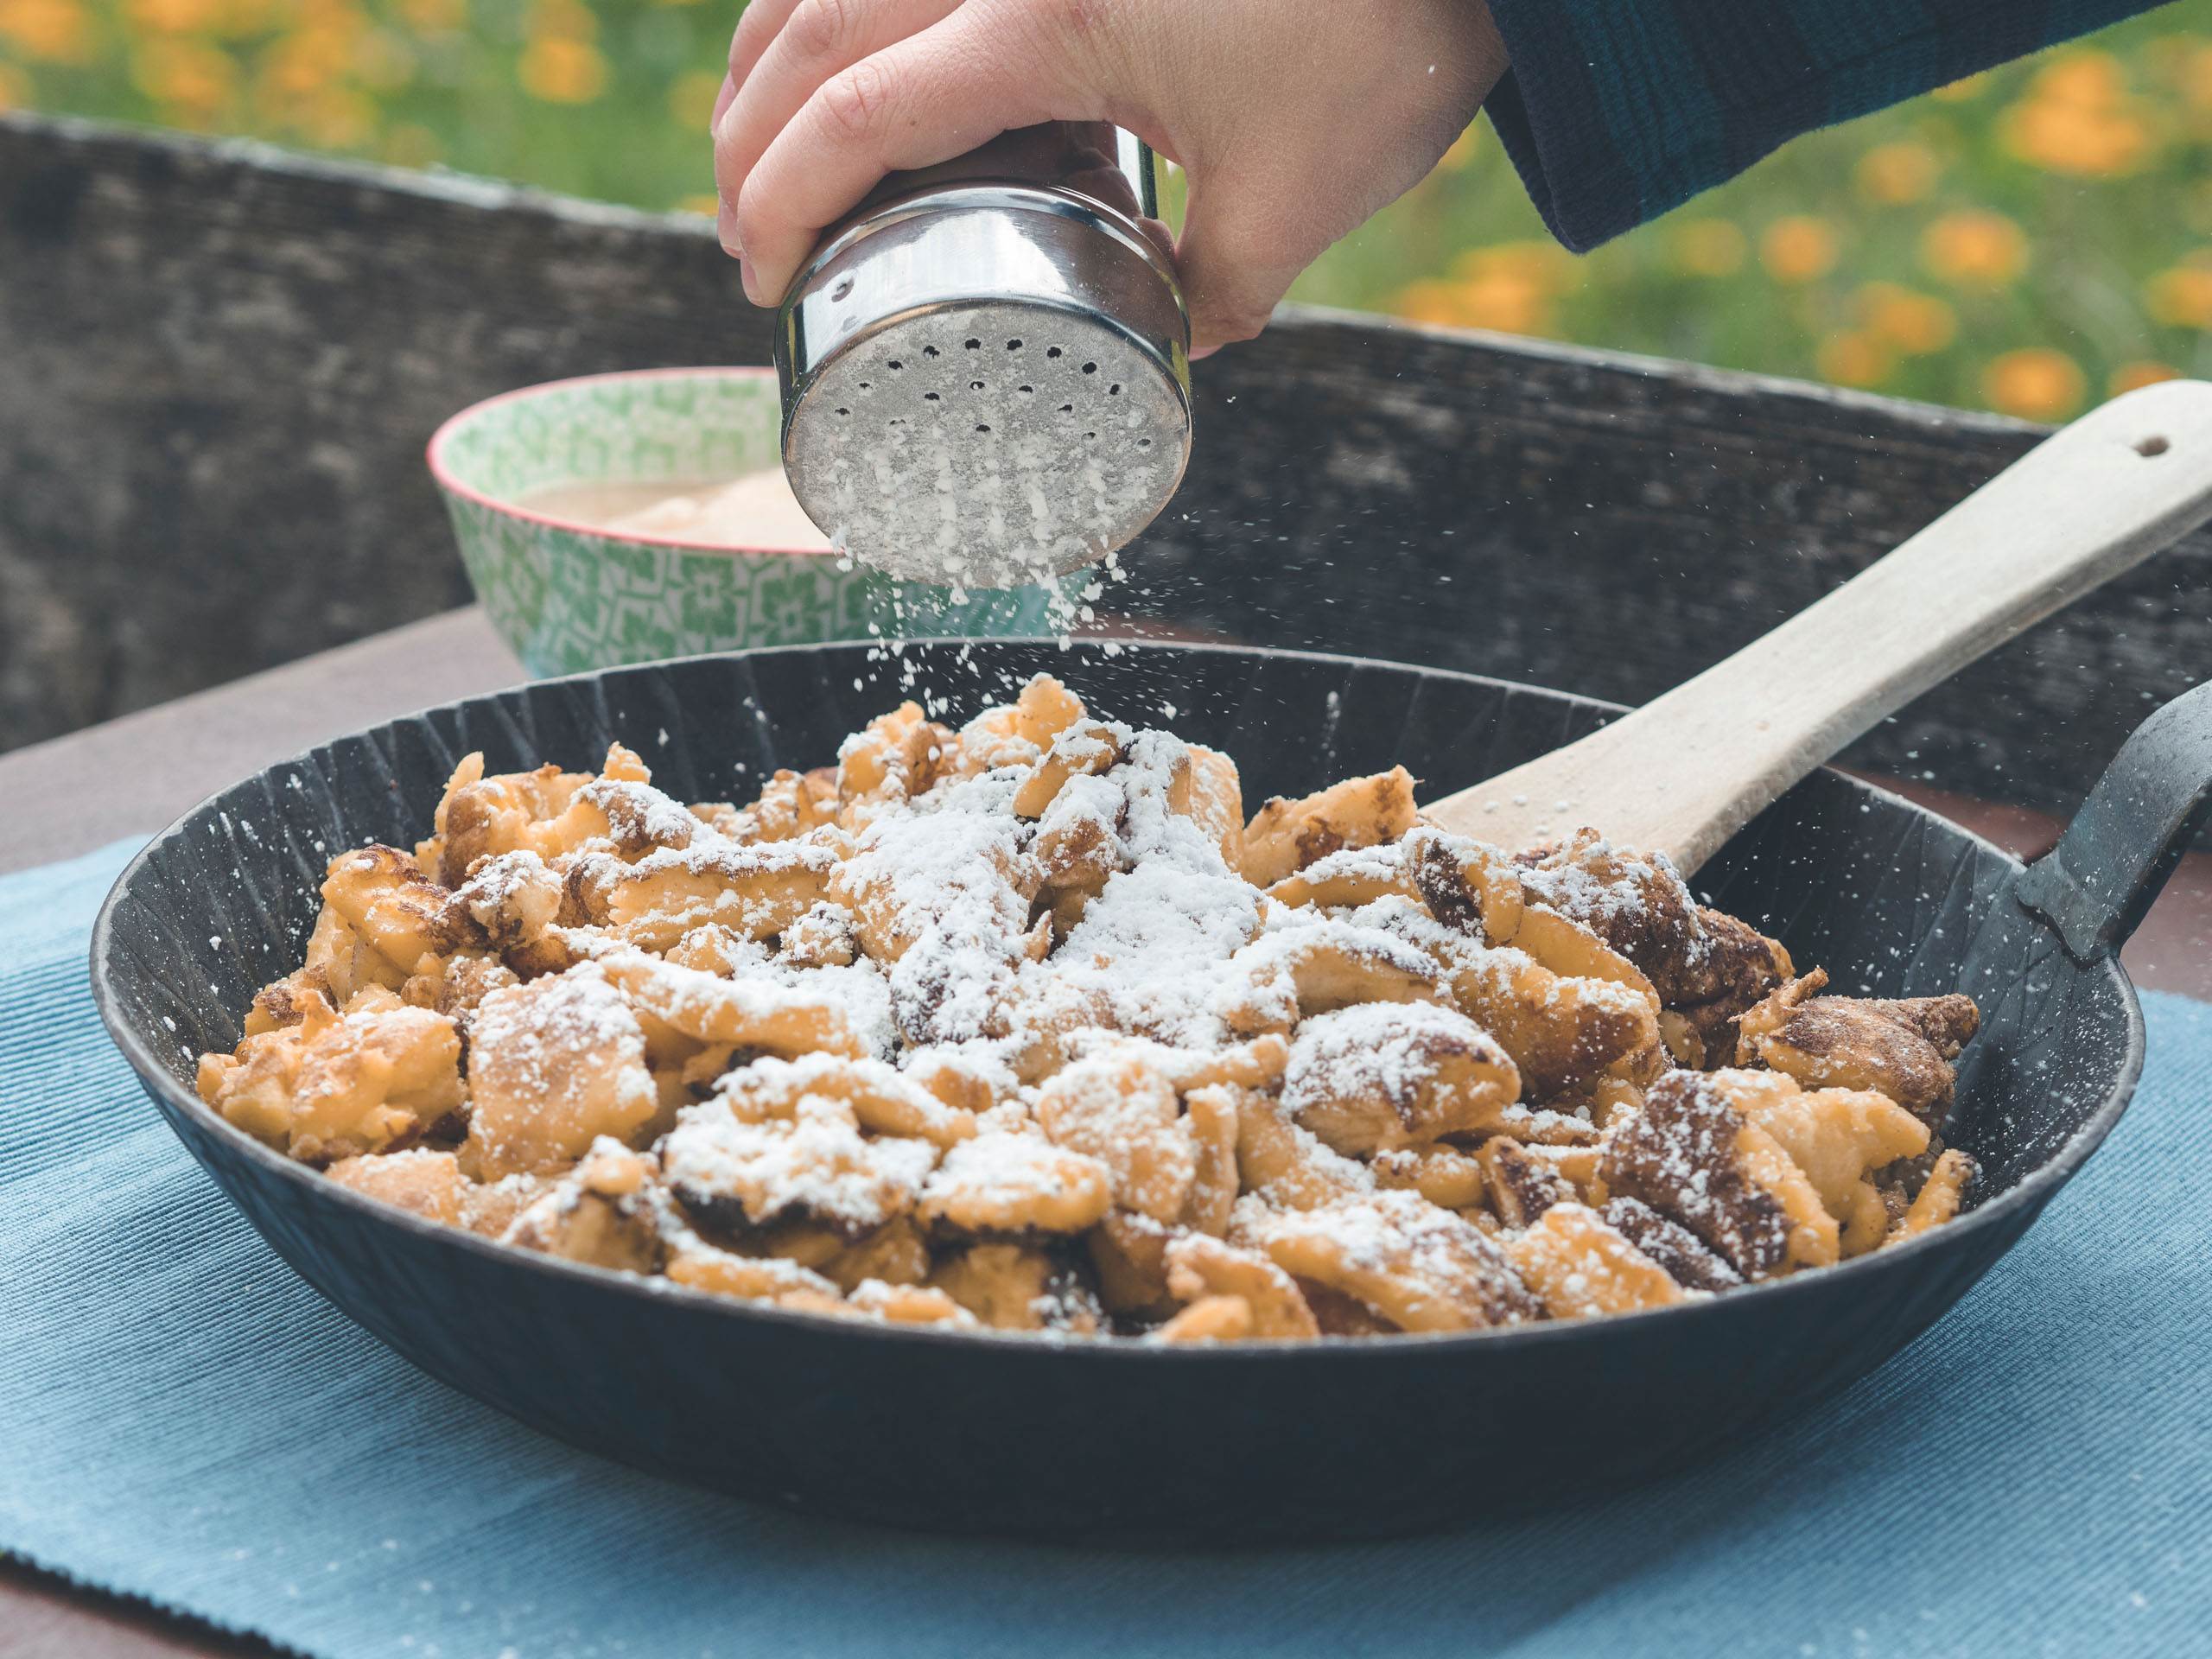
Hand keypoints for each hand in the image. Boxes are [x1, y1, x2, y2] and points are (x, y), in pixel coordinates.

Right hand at [710, 0, 1507, 353]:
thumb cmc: (1390, 40)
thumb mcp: (1293, 204)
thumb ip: (1214, 294)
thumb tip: (1174, 346)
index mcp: (1045, 21)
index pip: (859, 114)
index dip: (783, 199)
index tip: (759, 276)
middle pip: (811, 28)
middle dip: (749, 134)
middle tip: (740, 230)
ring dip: (775, 48)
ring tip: (755, 136)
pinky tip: (843, 39)